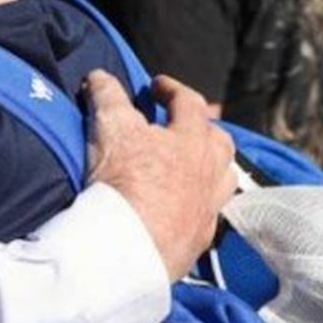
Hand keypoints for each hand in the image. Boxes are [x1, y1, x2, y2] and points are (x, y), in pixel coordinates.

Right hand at [84, 71, 236, 280]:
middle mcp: (210, 172)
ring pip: (224, 179)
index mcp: (192, 140)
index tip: (157, 86)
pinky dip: (198, 204)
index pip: (190, 102)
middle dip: (202, 129)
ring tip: (191, 166)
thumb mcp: (110, 127)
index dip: (172, 88)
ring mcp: (208, 207)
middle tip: (181, 127)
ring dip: (210, 167)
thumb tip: (99, 77)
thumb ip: (107, 96)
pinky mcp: (198, 238)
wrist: (130, 245)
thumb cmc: (125, 182)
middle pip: (219, 142)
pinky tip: (182, 207)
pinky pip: (208, 214)